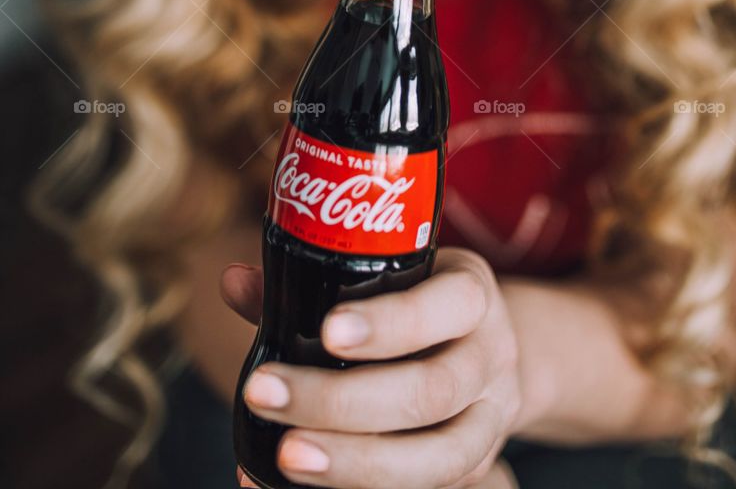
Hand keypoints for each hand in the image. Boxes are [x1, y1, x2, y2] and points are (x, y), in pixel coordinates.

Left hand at [222, 247, 521, 488]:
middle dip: (343, 402)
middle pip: (431, 390)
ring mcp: (489, 423)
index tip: (326, 330)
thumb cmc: (421, 305)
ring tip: (285, 456)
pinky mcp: (475, 471)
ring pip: (438, 458)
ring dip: (356, 463)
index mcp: (472, 296)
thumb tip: (234, 282)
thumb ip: (315, 281)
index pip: (448, 304)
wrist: (487, 354)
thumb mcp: (391, 276)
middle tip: (266, 396)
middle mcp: (491, 358)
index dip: (391, 323)